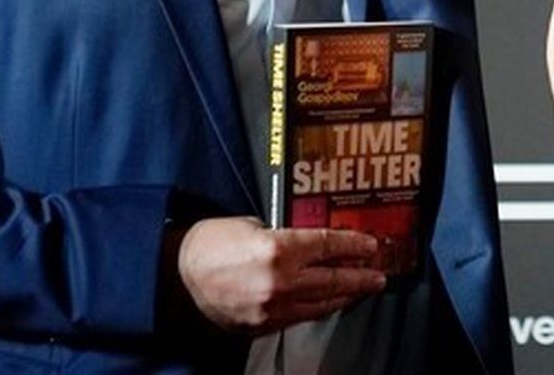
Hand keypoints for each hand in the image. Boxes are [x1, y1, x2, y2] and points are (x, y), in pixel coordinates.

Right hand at [176, 216, 385, 334]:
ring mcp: (272, 309)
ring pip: (321, 305)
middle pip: (333, 280)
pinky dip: (318, 309)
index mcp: (278, 249)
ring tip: (359, 290)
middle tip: (378, 276)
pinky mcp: (263, 327)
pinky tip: (327, 303)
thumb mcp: (252, 225)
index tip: (371, 246)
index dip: (354, 246)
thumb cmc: (210, 243)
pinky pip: (300, 317)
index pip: (329, 246)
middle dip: (360, 278)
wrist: (175, 277)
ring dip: (344, 297)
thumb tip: (310, 242)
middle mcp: (280, 282)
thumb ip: (285, 235)